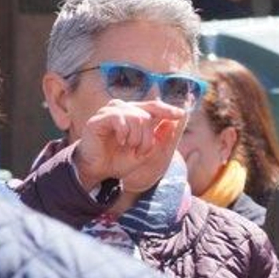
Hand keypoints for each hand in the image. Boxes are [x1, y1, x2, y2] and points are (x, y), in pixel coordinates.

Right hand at [73, 99, 187, 195]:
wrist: (98, 170)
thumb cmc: (119, 160)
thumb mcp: (145, 152)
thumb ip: (159, 138)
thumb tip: (173, 123)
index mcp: (134, 115)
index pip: (153, 107)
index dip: (167, 109)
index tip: (181, 114)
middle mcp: (122, 109)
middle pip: (147, 114)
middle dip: (149, 137)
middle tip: (141, 151)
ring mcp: (109, 112)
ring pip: (136, 116)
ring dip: (138, 137)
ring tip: (130, 147)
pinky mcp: (98, 118)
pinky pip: (119, 117)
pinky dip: (125, 132)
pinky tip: (121, 141)